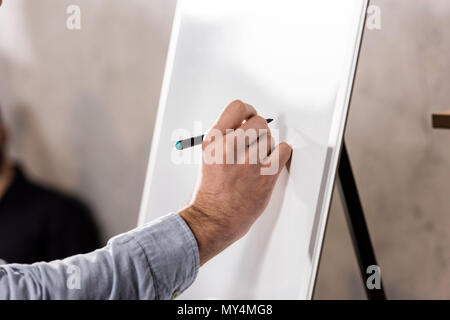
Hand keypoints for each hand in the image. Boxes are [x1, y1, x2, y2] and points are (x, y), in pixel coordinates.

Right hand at [179, 100, 291, 264]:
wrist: (214, 217)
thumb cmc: (212, 190)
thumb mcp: (208, 156)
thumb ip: (225, 136)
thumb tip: (247, 121)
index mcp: (214, 141)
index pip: (237, 108)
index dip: (248, 111)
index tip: (251, 117)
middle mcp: (230, 148)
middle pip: (258, 122)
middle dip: (259, 132)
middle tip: (255, 145)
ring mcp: (248, 161)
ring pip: (271, 138)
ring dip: (268, 147)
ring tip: (257, 162)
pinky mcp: (265, 174)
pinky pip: (283, 150)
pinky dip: (280, 155)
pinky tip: (269, 164)